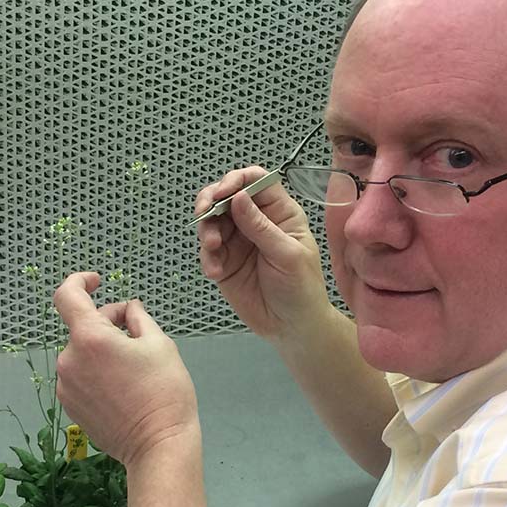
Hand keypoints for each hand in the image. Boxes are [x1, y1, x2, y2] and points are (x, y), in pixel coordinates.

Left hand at [53, 272, 198, 466]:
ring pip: (81, 352)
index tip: (96, 282)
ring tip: (133, 366)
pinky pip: (79, 375)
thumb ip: (137, 317)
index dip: (79, 281)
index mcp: (90, 339)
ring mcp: (66, 385)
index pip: (67, 295)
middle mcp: (70, 360)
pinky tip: (122, 385)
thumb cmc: (164, 394)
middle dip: (107, 322)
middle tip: (138, 333)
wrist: (157, 445)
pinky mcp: (69, 405)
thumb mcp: (160, 343)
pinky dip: (96, 370)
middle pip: (82, 326)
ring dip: (102, 349)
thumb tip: (127, 308)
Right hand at [196, 166, 331, 341]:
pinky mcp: (224, 261)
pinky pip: (208, 251)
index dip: (236, 180)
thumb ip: (260, 226)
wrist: (292, 327)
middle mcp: (256, 221)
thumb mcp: (287, 255)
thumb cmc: (302, 288)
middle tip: (204, 214)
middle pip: (226, 196)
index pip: (256, 181)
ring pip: (212, 221)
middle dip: (211, 201)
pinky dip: (207, 258)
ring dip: (206, 230)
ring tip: (213, 248)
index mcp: (279, 212)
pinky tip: (216, 272)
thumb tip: (238, 197)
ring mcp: (238, 240)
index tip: (223, 193)